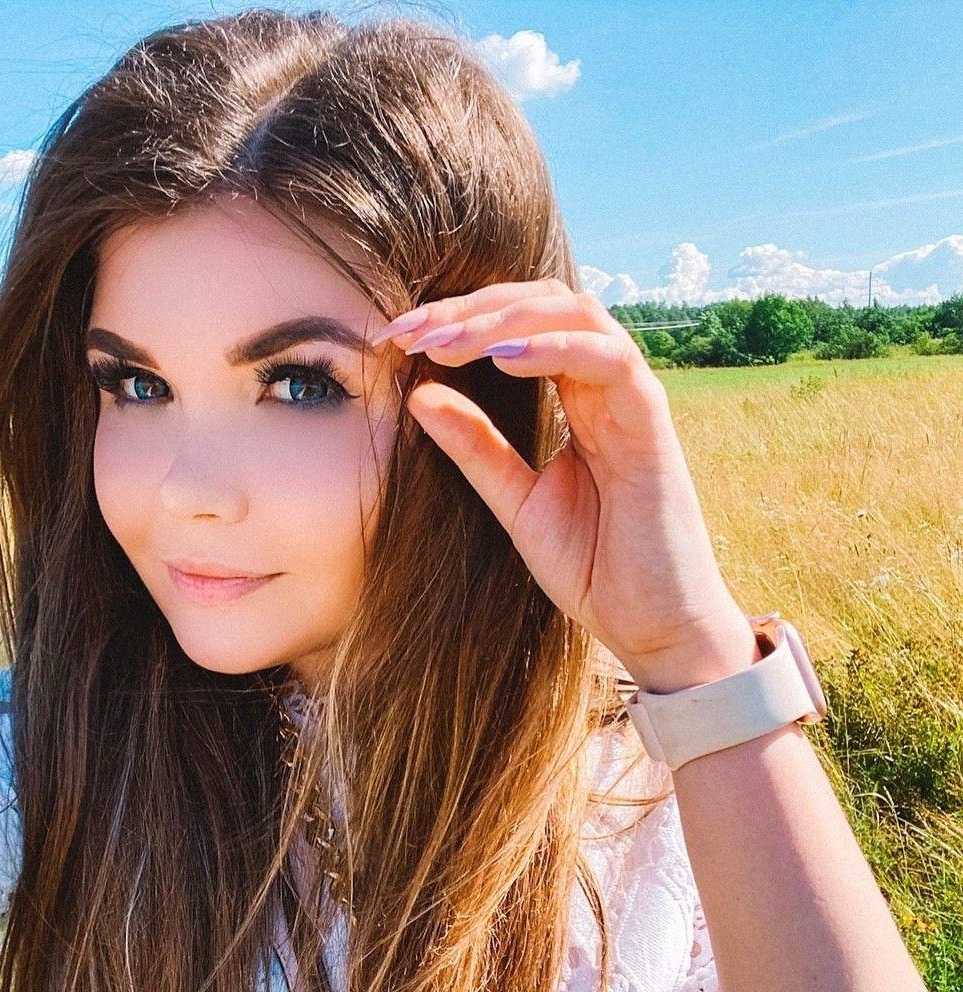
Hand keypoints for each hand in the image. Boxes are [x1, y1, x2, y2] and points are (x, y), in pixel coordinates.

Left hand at [371, 279, 758, 692]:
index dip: (459, 321)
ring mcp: (632, 402)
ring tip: (445, 340)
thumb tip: (418, 394)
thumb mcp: (515, 502)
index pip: (518, 329)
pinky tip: (502, 358)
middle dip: (471, 307)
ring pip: (578, 315)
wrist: (653, 628)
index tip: (398, 338)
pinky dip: (557, 348)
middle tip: (410, 329)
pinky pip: (612, 361)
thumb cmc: (596, 568)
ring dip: (504, 318)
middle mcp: (605, 389)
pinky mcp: (653, 426)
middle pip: (544, 304)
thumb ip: (475, 448)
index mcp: (576, 402)